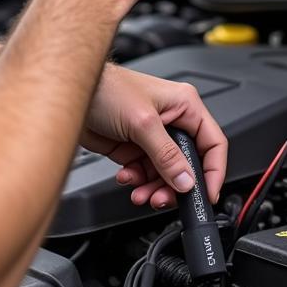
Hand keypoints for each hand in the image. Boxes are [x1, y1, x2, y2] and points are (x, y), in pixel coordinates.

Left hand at [81, 66, 227, 208]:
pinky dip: (138, 181)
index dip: (214, 171)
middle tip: (162, 198)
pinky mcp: (135, 147)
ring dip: (154, 187)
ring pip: (166, 174)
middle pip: (188, 164)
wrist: (72, 94)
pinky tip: (126, 177)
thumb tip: (186, 181)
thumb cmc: (107, 89)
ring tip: (140, 192)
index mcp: (185, 106)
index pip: (213, 143)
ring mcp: (153, 136)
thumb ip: (166, 155)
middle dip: (175, 185)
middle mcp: (172, 121)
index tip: (207, 194)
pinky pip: (146, 173)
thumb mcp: (143, 123)